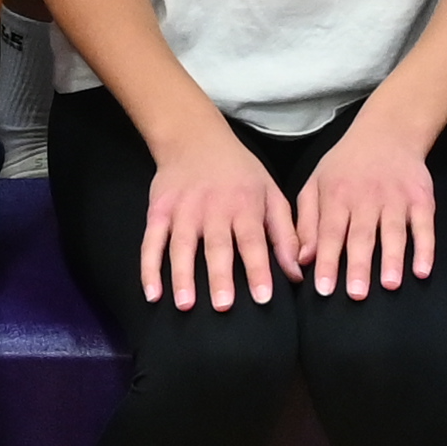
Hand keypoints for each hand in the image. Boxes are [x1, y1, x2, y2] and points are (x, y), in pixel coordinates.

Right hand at [140, 125, 294, 312]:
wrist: (194, 138)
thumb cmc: (240, 173)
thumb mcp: (270, 194)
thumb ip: (285, 235)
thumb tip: (297, 275)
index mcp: (244, 205)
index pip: (253, 241)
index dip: (258, 269)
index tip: (263, 298)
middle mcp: (213, 209)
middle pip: (217, 246)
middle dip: (220, 277)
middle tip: (223, 307)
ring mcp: (182, 210)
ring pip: (182, 246)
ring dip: (182, 276)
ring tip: (185, 305)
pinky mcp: (158, 212)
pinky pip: (151, 242)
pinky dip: (149, 268)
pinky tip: (152, 294)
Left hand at [291, 116, 435, 299]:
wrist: (388, 133)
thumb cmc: (346, 166)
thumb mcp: (316, 184)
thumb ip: (307, 223)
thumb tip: (302, 260)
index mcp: (337, 196)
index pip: (330, 233)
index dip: (326, 261)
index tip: (324, 289)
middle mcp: (366, 198)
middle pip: (362, 235)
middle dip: (358, 265)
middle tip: (357, 294)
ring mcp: (396, 198)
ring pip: (394, 232)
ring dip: (392, 258)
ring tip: (390, 284)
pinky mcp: (421, 199)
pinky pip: (425, 226)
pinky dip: (425, 248)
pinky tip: (422, 270)